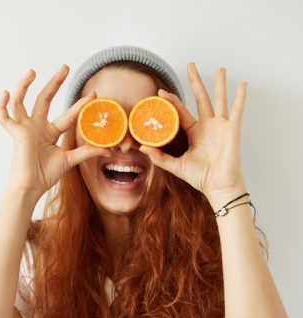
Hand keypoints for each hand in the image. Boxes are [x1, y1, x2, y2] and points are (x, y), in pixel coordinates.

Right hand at [0, 65, 109, 199]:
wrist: (32, 186)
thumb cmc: (46, 174)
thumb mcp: (70, 160)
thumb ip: (87, 152)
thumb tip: (109, 150)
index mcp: (51, 132)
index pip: (68, 115)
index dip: (80, 105)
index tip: (93, 94)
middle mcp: (37, 126)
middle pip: (45, 99)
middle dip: (55, 83)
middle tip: (66, 67)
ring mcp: (25, 128)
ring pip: (22, 102)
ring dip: (24, 86)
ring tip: (32, 71)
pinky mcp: (16, 133)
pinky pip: (4, 117)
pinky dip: (2, 105)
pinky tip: (6, 93)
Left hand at [139, 62, 247, 201]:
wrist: (218, 186)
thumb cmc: (200, 177)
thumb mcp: (176, 165)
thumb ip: (159, 157)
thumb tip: (141, 147)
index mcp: (194, 133)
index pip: (181, 111)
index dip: (171, 101)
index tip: (161, 92)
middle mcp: (207, 126)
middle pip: (200, 98)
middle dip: (195, 82)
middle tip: (190, 65)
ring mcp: (221, 126)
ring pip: (219, 99)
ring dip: (219, 84)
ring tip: (220, 68)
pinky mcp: (232, 129)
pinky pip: (237, 110)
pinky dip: (240, 97)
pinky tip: (242, 83)